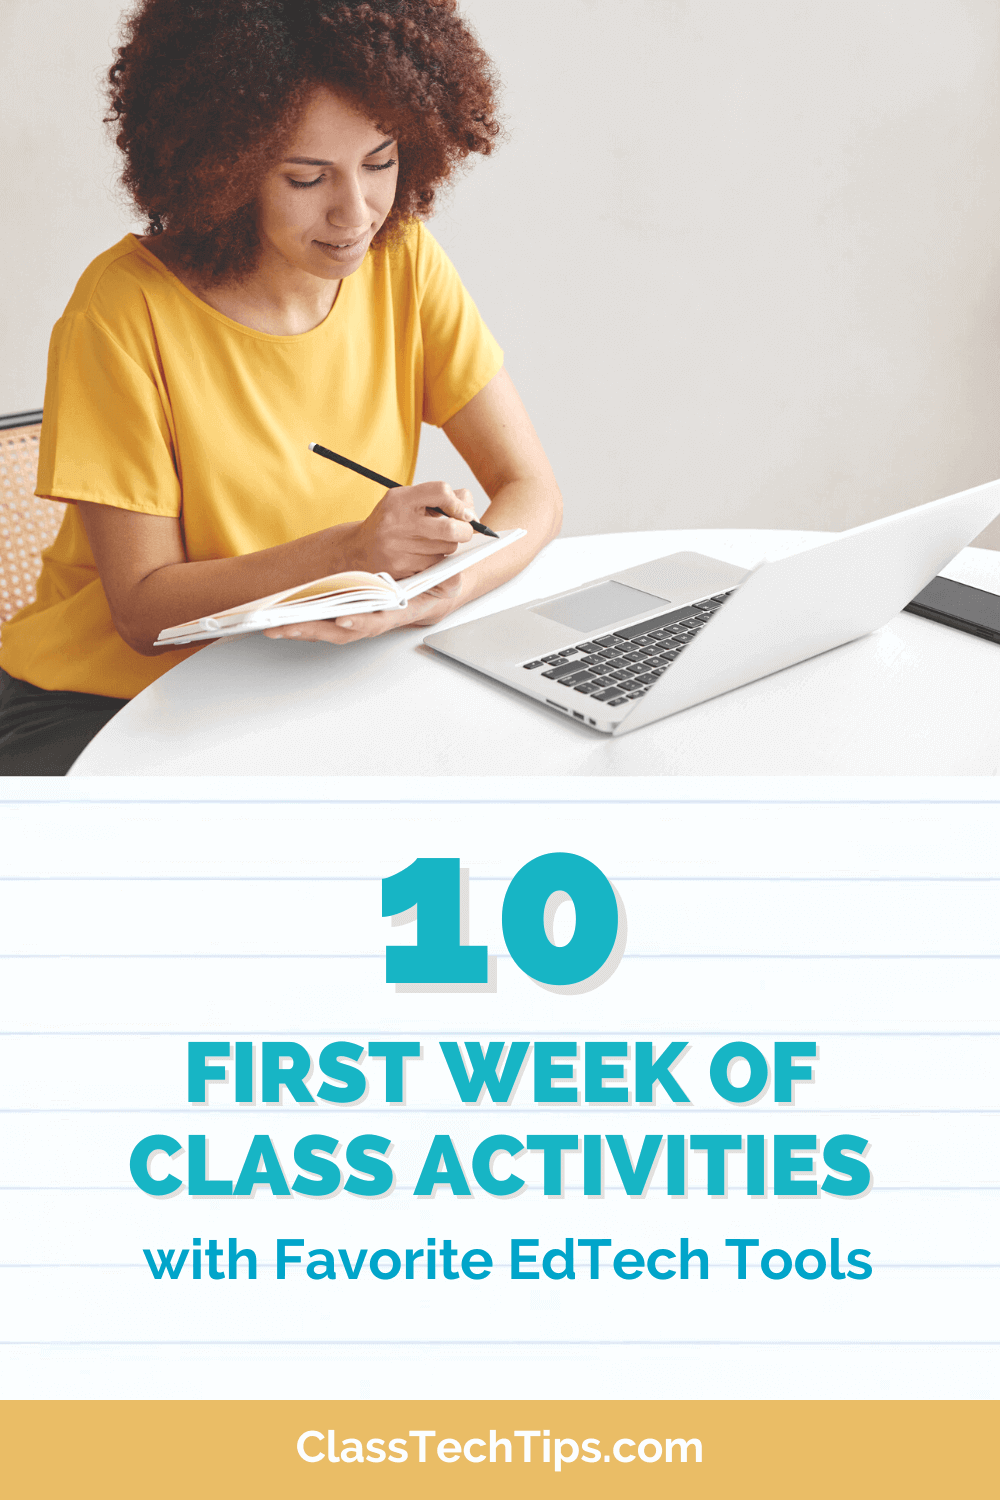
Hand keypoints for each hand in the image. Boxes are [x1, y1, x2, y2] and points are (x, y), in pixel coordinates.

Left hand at [262, 576, 462, 644]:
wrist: (438, 591)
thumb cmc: (441, 583)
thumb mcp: (449, 577)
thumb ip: (446, 575)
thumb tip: (449, 575)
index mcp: (399, 611)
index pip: (378, 620)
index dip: (362, 621)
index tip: (344, 618)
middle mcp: (377, 618)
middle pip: (342, 630)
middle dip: (313, 630)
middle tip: (284, 628)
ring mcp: (361, 618)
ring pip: (328, 629)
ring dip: (300, 629)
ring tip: (272, 627)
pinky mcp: (348, 612)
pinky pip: (324, 619)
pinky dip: (303, 620)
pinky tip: (281, 617)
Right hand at [343, 481, 474, 578]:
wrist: (359, 550)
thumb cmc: (390, 523)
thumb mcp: (408, 501)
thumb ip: (439, 498)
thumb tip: (471, 511)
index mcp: (400, 499)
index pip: (441, 491)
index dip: (459, 503)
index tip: (465, 513)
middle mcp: (399, 521)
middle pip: (451, 527)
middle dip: (465, 530)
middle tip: (464, 531)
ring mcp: (400, 546)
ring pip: (447, 549)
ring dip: (449, 546)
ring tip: (436, 542)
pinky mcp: (403, 566)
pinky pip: (436, 565)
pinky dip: (438, 561)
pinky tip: (427, 555)